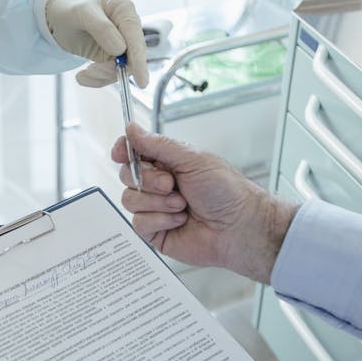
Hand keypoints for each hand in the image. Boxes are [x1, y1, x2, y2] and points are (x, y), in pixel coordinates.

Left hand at [45, 0, 148, 87]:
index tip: (141, 81)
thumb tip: (121, 49)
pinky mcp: (111, 57)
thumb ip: (101, 28)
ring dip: (101, 76)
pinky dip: (96, 79)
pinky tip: (82, 75)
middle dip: (112, 69)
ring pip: (121, 70)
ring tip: (84, 73)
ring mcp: (121, 44)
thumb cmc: (70, 8)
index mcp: (125, 10)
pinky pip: (109, 75)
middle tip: (91, 70)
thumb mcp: (82, 13)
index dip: (139, 61)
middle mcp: (127, 28)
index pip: (136, 38)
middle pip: (132, 58)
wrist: (57, 17)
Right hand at [111, 123, 298, 284]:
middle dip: (148, 179)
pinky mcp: (156, 231)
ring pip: (130, 200)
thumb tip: (131, 129)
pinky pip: (138, 223)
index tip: (121, 152)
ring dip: (157, 202)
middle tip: (171, 183)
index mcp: (168, 163)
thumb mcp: (192, 159)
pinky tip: (180, 220)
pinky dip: (160, 220)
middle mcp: (159, 185)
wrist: (240, 226)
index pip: (133, 152)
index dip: (123, 151)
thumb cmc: (226, 191)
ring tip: (182, 204)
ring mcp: (156, 209)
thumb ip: (157, 145)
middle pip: (126, 176)